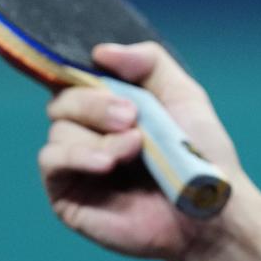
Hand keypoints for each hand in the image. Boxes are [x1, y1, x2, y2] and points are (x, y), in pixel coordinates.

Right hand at [38, 42, 242, 260]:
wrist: (209, 208)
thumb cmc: (201, 154)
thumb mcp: (183, 95)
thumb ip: (149, 63)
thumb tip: (99, 52)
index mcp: (113, 105)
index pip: (77, 75)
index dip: (78, 68)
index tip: (99, 69)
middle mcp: (90, 130)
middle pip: (64, 97)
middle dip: (96, 102)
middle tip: (132, 115)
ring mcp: (77, 162)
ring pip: (58, 126)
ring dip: (99, 132)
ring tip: (136, 147)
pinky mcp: (67, 194)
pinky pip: (52, 160)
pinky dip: (78, 154)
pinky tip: (108, 163)